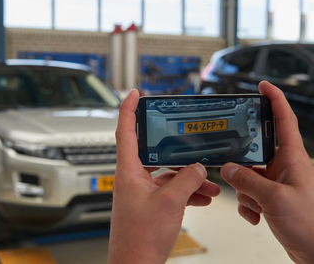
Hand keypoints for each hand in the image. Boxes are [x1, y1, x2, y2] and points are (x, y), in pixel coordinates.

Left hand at [108, 89, 219, 263]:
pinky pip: (170, 190)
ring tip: (208, 184)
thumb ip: (187, 180)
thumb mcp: (170, 203)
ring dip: (188, 177)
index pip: (125, 131)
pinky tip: (202, 197)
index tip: (134, 94)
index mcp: (128, 172)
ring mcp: (142, 191)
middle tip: (190, 142)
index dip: (128, 109)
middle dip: (178, 152)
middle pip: (155, 153)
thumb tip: (198, 168)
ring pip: (167, 174)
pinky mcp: (150, 204)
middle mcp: (133, 178)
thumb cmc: (140, 238)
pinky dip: (186, 191)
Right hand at [220, 81, 313, 263]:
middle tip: (240, 174)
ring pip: (249, 175)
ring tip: (256, 206)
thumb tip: (229, 168)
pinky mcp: (274, 198)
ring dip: (245, 192)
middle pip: (256, 152)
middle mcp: (286, 168)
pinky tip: (256, 216)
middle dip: (243, 166)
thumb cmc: (312, 226)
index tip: (263, 86)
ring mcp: (279, 183)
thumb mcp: (275, 199)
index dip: (274, 100)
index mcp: (293, 159)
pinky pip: (251, 193)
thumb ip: (248, 181)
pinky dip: (248, 205)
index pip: (284, 121)